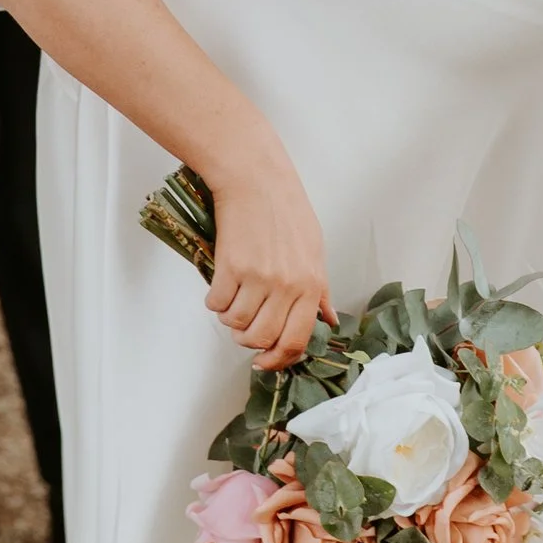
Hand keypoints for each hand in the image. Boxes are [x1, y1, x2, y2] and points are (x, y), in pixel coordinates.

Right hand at [204, 143, 334, 370]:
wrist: (255, 179)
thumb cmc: (286, 210)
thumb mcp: (315, 250)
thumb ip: (320, 290)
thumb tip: (328, 319)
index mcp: (311, 285)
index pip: (297, 340)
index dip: (278, 359)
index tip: (265, 362)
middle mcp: (287, 286)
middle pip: (262, 339)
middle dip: (248, 341)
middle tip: (243, 328)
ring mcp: (258, 277)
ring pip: (236, 324)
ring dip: (230, 319)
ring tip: (232, 300)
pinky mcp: (231, 267)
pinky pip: (217, 304)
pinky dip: (215, 301)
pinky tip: (221, 287)